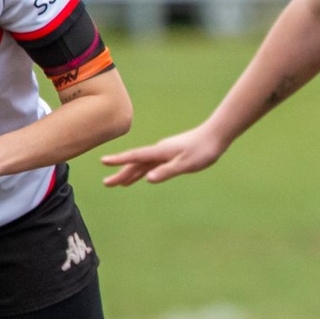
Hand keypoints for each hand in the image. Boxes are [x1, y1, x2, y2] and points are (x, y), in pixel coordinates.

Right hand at [99, 125, 227, 186]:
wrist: (216, 135)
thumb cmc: (203, 150)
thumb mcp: (186, 164)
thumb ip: (167, 171)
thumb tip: (148, 178)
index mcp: (160, 152)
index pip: (135, 157)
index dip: (119, 160)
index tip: (103, 161)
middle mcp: (159, 151)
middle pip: (136, 163)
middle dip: (120, 173)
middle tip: (106, 183)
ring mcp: (164, 153)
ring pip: (143, 164)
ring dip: (130, 173)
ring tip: (117, 183)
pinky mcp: (171, 155)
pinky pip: (152, 164)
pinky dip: (144, 171)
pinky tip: (141, 176)